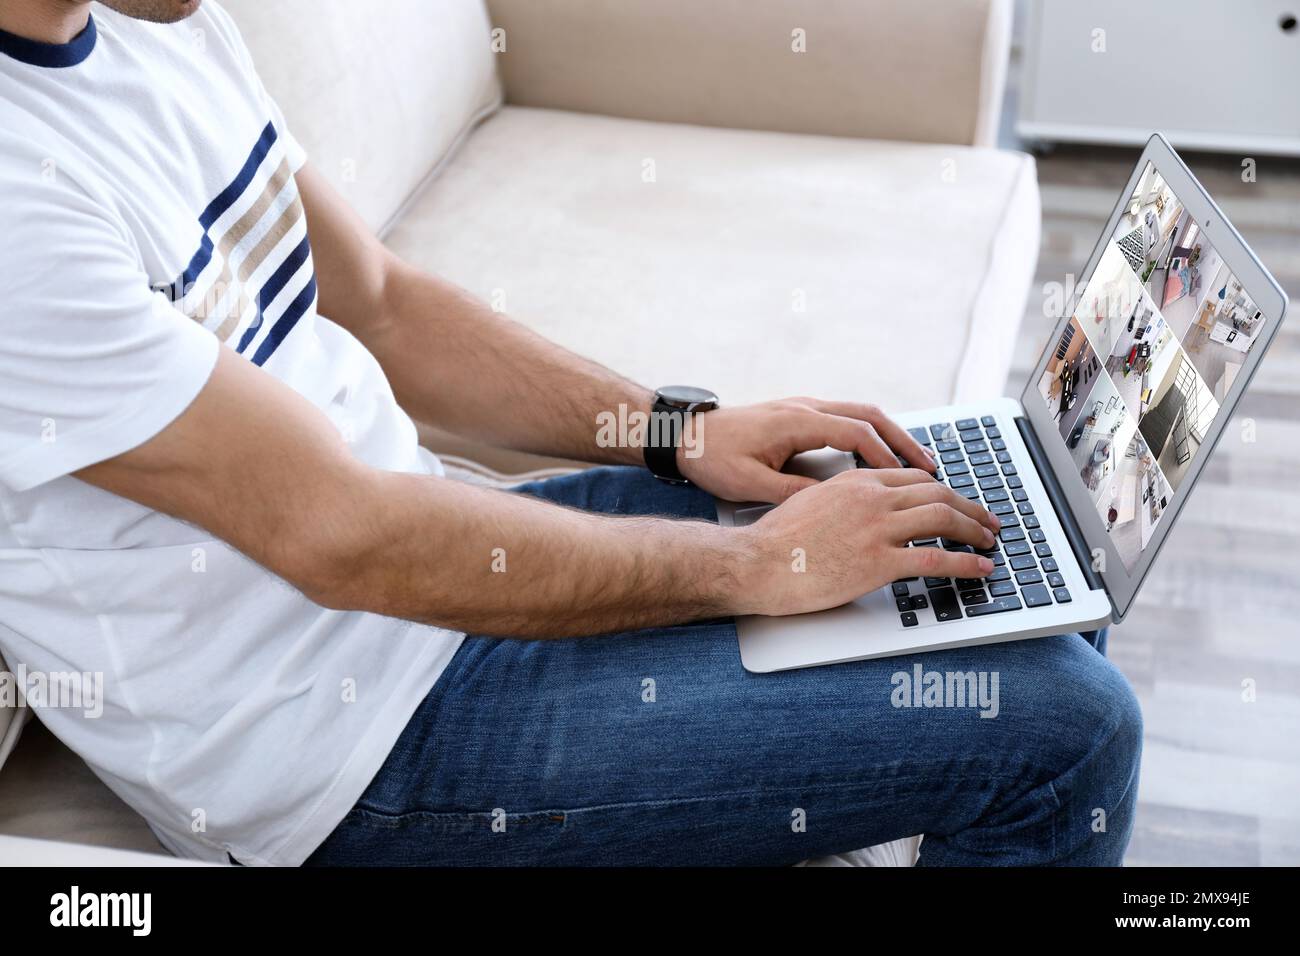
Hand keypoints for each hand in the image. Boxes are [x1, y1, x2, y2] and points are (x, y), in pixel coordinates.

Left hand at [677, 397, 936, 503]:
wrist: (684, 434)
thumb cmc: (713, 458)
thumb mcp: (752, 484)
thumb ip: (794, 493)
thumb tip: (833, 504)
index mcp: (798, 422)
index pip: (857, 433)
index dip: (887, 456)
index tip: (911, 479)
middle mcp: (805, 407)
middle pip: (870, 415)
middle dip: (904, 440)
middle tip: (932, 466)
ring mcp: (803, 407)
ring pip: (860, 413)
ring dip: (890, 435)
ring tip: (916, 462)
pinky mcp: (798, 414)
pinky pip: (846, 418)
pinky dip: (870, 434)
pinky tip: (880, 456)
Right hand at [733, 468, 1000, 616]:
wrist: (755, 562)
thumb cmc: (775, 541)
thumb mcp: (809, 502)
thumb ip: (841, 501)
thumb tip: (856, 513)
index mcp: (855, 482)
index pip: (913, 478)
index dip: (943, 489)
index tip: (956, 501)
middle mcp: (872, 499)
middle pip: (937, 492)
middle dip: (969, 506)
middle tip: (986, 520)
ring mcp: (877, 529)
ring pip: (943, 518)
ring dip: (974, 529)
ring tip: (989, 541)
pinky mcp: (878, 562)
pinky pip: (935, 558)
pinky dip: (965, 563)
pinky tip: (980, 569)